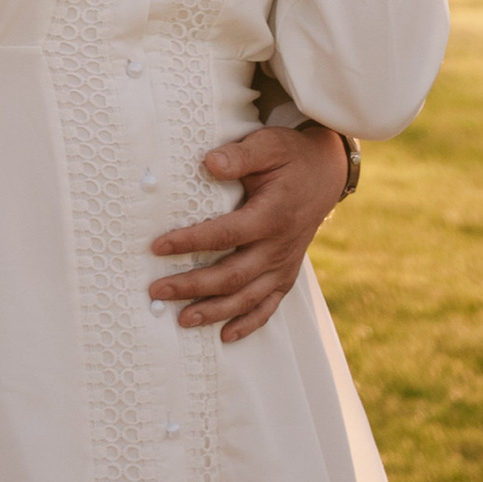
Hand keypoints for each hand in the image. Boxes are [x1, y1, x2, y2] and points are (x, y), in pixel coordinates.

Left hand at [147, 121, 349, 341]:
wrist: (325, 173)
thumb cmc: (290, 156)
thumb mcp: (267, 145)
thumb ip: (238, 156)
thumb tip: (208, 163)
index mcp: (271, 216)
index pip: (225, 235)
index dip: (190, 242)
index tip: (157, 247)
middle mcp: (279, 247)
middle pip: (232, 275)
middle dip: (192, 286)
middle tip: (157, 290)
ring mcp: (284, 265)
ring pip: (247, 298)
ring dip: (214, 311)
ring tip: (182, 318)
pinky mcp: (287, 274)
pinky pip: (268, 306)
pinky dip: (248, 323)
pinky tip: (225, 336)